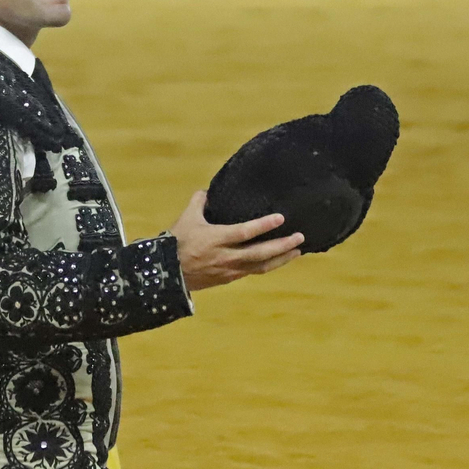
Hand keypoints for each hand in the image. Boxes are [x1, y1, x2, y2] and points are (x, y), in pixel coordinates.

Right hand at [169, 190, 304, 291]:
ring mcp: (230, 270)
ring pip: (261, 266)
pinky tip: (278, 261)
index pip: (245, 232)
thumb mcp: (186, 218)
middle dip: (282, 246)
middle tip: (299, 237)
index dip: (264, 225)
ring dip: (281, 259)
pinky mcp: (230, 279)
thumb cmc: (177, 243)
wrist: (168, 273)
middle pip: (260, 253)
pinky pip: (254, 272)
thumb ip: (199, 201)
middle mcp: (227, 256)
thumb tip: (208, 190)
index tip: (281, 218)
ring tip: (297, 251)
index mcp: (216, 238)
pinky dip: (269, 265)